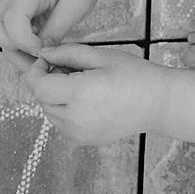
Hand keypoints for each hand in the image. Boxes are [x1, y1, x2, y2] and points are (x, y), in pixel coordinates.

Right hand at [0, 0, 104, 69]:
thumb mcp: (78, 3)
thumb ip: (58, 28)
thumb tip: (42, 52)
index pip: (12, 18)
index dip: (24, 41)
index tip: (43, 50)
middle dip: (13, 47)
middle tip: (39, 54)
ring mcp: (12, 5)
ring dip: (14, 50)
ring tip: (40, 54)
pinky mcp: (15, 15)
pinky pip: (5, 34)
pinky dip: (18, 47)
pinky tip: (39, 48)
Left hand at [23, 42, 160, 143]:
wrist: (158, 103)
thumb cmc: (134, 74)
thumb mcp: (102, 55)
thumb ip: (68, 53)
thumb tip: (43, 54)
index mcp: (80, 94)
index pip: (38, 86)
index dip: (36, 70)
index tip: (47, 59)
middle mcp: (75, 118)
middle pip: (42, 99)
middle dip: (47, 81)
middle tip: (70, 68)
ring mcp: (79, 133)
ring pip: (49, 112)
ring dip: (55, 96)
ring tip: (81, 83)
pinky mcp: (83, 140)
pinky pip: (61, 123)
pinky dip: (65, 109)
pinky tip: (87, 99)